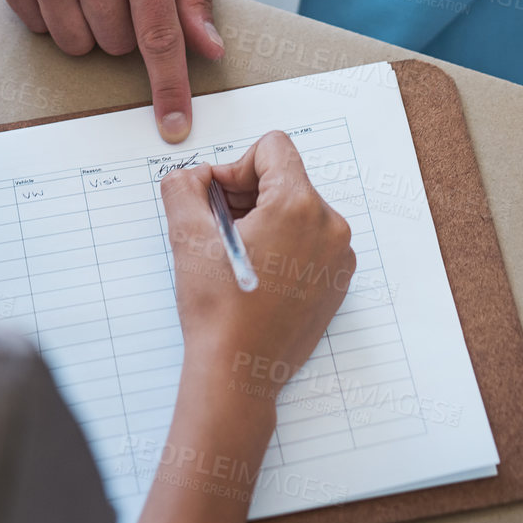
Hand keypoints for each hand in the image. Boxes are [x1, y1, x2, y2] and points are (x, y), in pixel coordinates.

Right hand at [160, 131, 354, 394]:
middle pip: (285, 178)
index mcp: (299, 206)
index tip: (218, 201)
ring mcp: (339, 256)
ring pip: (297, 209)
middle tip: (218, 228)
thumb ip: (184, 186)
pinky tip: (256, 274)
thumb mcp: (188, 237)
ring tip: (235, 255)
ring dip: (264, 220)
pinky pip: (311, 240)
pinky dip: (283, 245)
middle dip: (248, 194)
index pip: (272, 148)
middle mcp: (330, 226)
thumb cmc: (218, 311)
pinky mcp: (338, 281)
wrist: (238, 374)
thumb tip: (193, 175)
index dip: (236, 166)